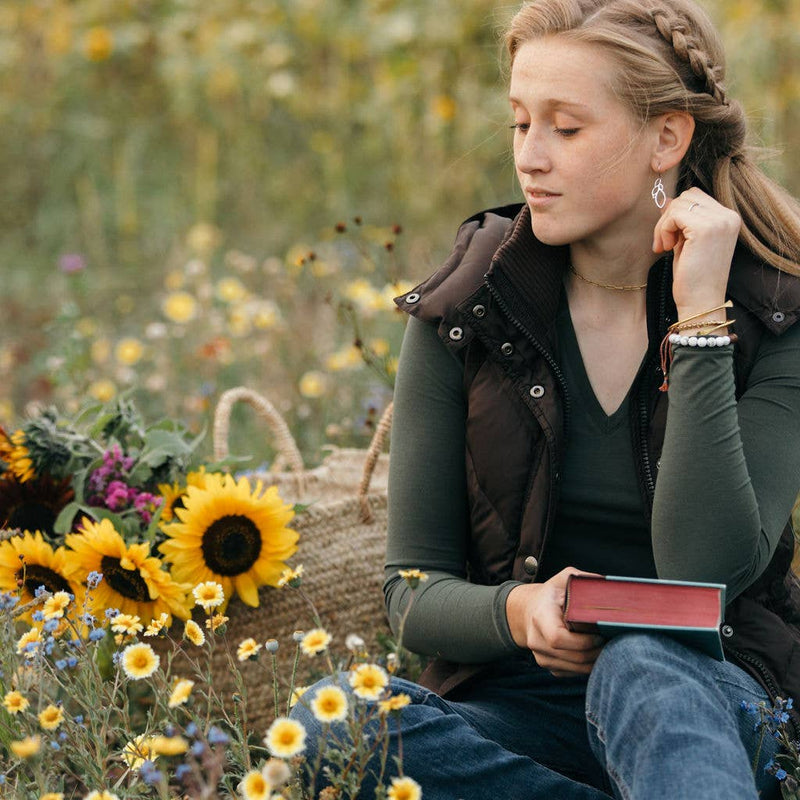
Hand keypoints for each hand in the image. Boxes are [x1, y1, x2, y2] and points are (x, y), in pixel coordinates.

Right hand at [505, 567, 604, 676]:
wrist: (527, 611)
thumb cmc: (550, 595)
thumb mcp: (563, 579)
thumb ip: (584, 580)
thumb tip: (609, 586)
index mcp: (540, 617)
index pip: (557, 638)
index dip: (582, 641)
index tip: (599, 635)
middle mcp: (536, 640)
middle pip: (572, 657)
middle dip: (596, 653)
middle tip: (612, 643)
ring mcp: (540, 656)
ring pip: (574, 669)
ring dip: (594, 662)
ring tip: (607, 649)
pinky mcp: (547, 666)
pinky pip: (571, 673)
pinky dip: (585, 666)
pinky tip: (593, 653)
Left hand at [652, 188, 740, 320]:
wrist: (702, 303)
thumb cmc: (693, 278)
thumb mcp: (686, 242)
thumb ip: (680, 221)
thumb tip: (666, 201)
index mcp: (729, 218)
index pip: (696, 196)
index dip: (676, 214)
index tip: (669, 238)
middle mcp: (729, 216)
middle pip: (687, 195)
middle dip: (669, 217)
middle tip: (664, 243)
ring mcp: (719, 221)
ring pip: (679, 203)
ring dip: (664, 224)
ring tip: (665, 247)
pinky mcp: (705, 229)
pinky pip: (674, 214)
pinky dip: (663, 229)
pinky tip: (666, 248)